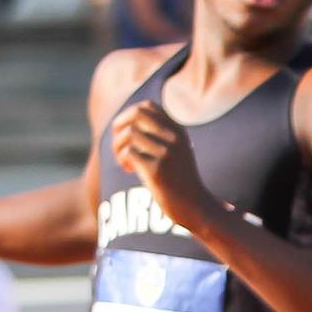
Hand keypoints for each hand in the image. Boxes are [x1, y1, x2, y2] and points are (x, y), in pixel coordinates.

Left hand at [111, 102, 215, 232]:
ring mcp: (167, 153)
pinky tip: (128, 169)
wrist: (194, 206)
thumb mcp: (176, 152)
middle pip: (136, 114)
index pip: (148, 106)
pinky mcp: (157, 170)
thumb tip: (124, 121)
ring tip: (123, 160)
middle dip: (119, 126)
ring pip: (129, 134)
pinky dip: (122, 159)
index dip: (129, 114)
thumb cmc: (179, 180)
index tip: (126, 132)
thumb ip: (158, 135)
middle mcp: (174, 138)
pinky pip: (129, 153)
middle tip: (120, 144)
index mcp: (179, 131)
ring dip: (118, 146)